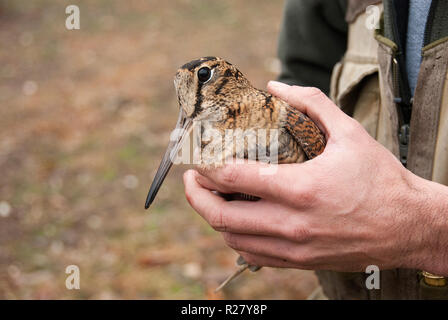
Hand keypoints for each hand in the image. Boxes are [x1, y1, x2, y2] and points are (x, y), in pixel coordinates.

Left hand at [183, 81, 447, 274]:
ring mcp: (293, 247)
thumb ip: (311, 103)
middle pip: (220, 216)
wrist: (408, 226)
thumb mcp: (349, 132)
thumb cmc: (381, 180)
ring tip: (213, 197)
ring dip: (214, 216)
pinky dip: (236, 237)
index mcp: (300, 188)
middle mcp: (291, 223)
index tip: (197, 158)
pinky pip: (253, 255)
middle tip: (193, 178)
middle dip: (196, 195)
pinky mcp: (299, 261)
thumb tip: (277, 85)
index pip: (233, 179)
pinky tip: (238, 221)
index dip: (206, 167)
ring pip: (232, 238)